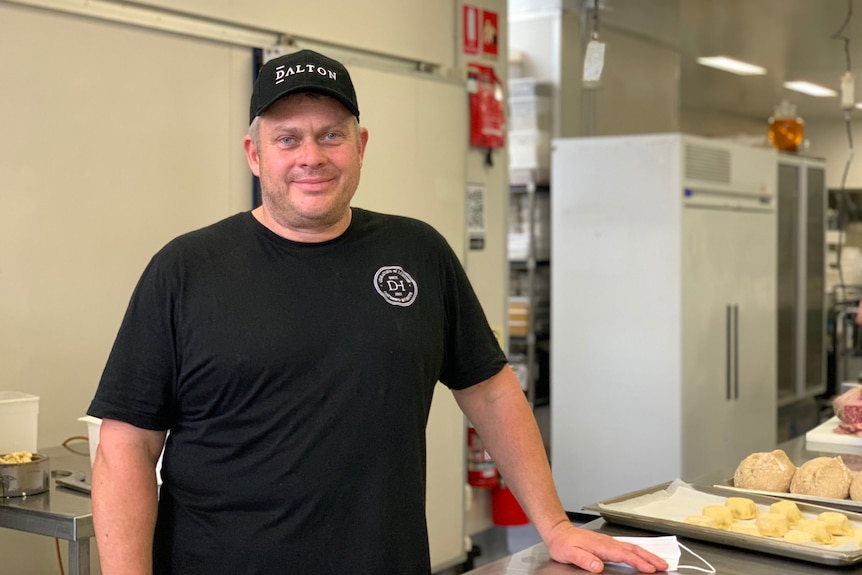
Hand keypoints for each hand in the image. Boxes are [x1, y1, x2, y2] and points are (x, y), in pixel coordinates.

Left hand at [544, 521, 668, 572]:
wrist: (558, 532)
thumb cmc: (564, 544)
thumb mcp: (570, 554)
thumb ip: (585, 559)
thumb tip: (598, 566)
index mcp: (601, 546)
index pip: (624, 555)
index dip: (638, 562)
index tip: (650, 568)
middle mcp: (607, 543)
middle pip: (633, 549)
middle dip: (649, 557)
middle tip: (663, 565)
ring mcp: (609, 542)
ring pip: (632, 547)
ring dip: (647, 554)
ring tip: (659, 561)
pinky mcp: (608, 544)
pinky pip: (627, 547)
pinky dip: (639, 552)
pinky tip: (643, 556)